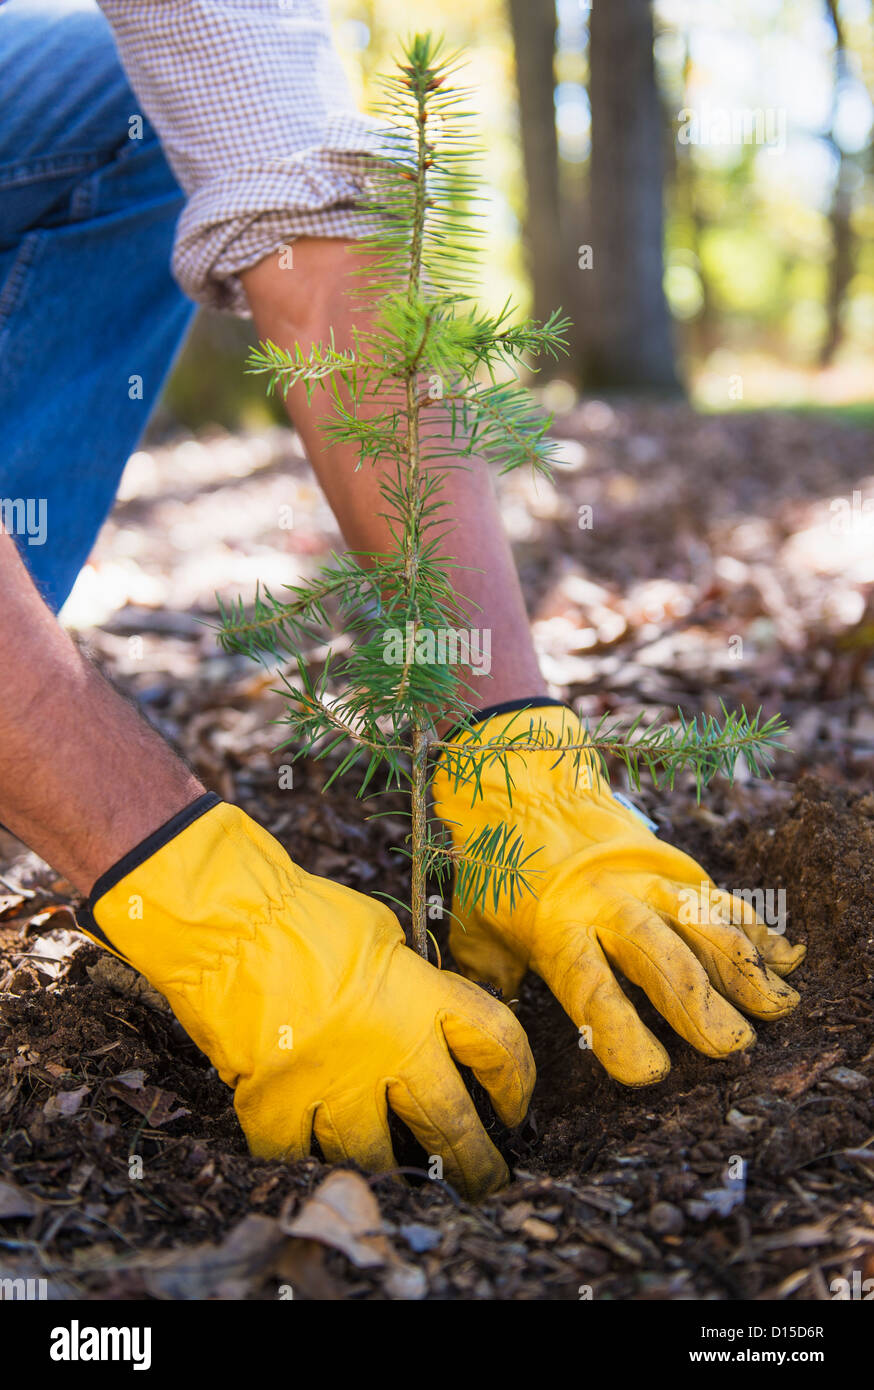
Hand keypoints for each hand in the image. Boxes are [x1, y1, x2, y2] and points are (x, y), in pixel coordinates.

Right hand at [80, 797, 534, 1198]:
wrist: (227, 923)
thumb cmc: (304, 916)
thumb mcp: (382, 934)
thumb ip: (413, 981)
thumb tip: (428, 1013)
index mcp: (423, 995)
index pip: (497, 1045)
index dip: (517, 1083)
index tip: (516, 1108)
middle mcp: (391, 1047)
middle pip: (451, 1123)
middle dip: (475, 1165)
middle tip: (484, 1186)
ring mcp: (334, 1083)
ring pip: (378, 1156)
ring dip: (392, 1171)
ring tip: (402, 1182)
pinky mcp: (278, 1106)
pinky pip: (301, 1158)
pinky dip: (309, 1162)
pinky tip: (317, 1161)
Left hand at [433, 705, 804, 1085]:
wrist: (523, 786)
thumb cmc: (496, 871)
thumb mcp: (476, 928)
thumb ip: (492, 985)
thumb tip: (491, 1044)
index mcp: (557, 929)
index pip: (592, 989)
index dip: (622, 1032)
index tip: (651, 1072)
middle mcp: (608, 906)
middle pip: (662, 959)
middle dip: (701, 1006)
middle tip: (731, 1046)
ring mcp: (648, 883)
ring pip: (703, 925)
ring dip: (744, 968)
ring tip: (776, 1008)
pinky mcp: (674, 867)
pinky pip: (722, 900)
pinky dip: (757, 929)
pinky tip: (787, 959)